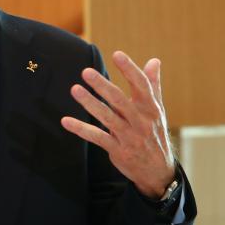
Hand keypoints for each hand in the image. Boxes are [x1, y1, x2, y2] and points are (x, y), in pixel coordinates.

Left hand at [60, 51, 175, 198]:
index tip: (117, 54)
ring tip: (74, 89)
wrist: (158, 170)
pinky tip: (66, 121)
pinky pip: (97, 137)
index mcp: (151, 108)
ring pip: (107, 117)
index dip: (130, 70)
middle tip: (86, 72)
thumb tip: (154, 61)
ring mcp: (129, 136)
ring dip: (89, 103)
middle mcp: (141, 121)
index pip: (141, 85)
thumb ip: (153, 85)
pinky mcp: (118, 150)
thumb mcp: (157, 109)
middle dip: (103, 86)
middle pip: (120, 100)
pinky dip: (81, 129)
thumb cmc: (155, 133)